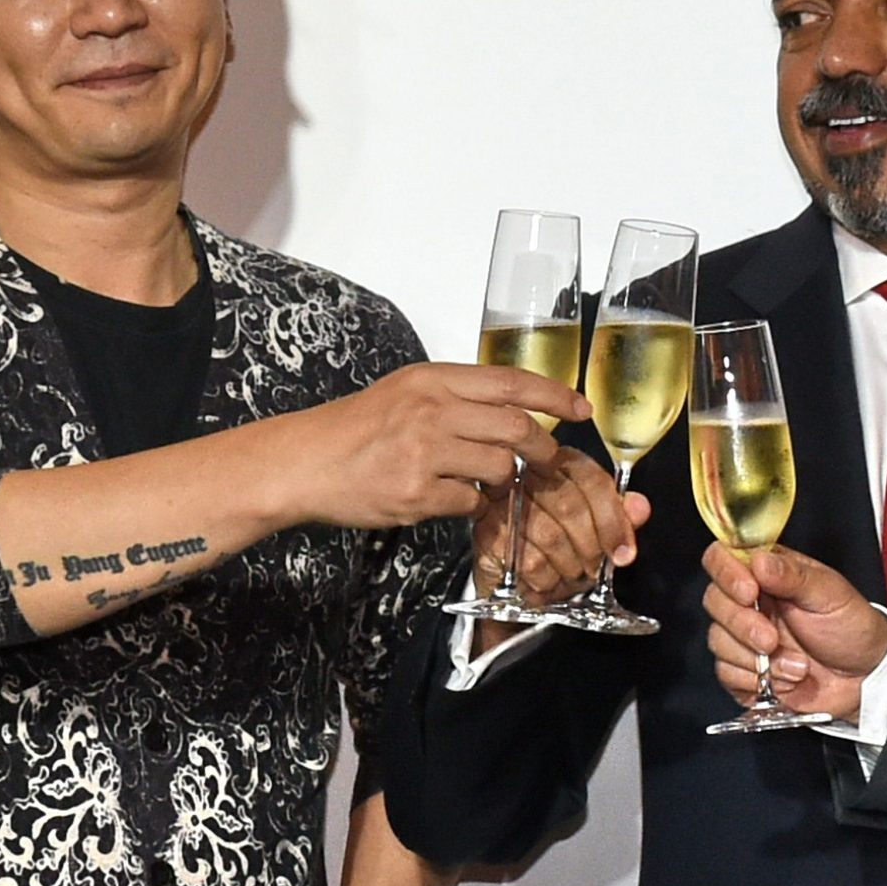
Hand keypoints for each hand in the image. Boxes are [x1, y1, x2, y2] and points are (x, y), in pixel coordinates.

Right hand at [271, 362, 588, 530]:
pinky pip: (470, 503)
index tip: (581, 408)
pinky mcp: (415, 492)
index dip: (555, 395)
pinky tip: (450, 498)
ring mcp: (424, 452)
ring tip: (484, 482)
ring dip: (502, 481)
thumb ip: (458, 399)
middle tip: (547, 461)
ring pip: (499, 468)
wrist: (305, 461)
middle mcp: (431, 410)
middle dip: (543, 449)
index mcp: (433, 380)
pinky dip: (471, 506)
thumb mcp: (408, 393)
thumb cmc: (356, 429)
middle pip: (517, 427)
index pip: (511, 381)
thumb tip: (515, 411)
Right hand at [471, 446, 650, 607]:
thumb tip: (640, 507)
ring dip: (569, 567)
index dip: (614, 521)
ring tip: (571, 576)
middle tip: (594, 568)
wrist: (513, 581)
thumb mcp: (596, 530)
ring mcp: (503, 501)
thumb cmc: (556, 549)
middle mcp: (529, 473)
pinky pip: (528, 561)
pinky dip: (547, 581)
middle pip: (571, 507)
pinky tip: (549, 583)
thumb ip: (620, 516)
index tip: (624, 553)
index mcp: (561, 463)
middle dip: (591, 548)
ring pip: (550, 536)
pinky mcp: (487, 532)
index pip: (593, 482)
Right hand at [701, 542, 886, 720]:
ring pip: (717, 641)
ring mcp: (745, 637)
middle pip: (714, 601)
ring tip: (797, 665)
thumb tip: (759, 561)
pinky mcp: (744, 671)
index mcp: (768, 574)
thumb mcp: (830, 594)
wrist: (865, 678)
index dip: (726, 574)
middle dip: (743, 625)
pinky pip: (726, 674)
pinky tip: (785, 679)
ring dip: (755, 659)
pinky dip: (755, 681)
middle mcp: (751, 602)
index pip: (722, 559)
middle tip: (773, 639)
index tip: (749, 592)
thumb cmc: (852, 628)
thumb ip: (793, 576)